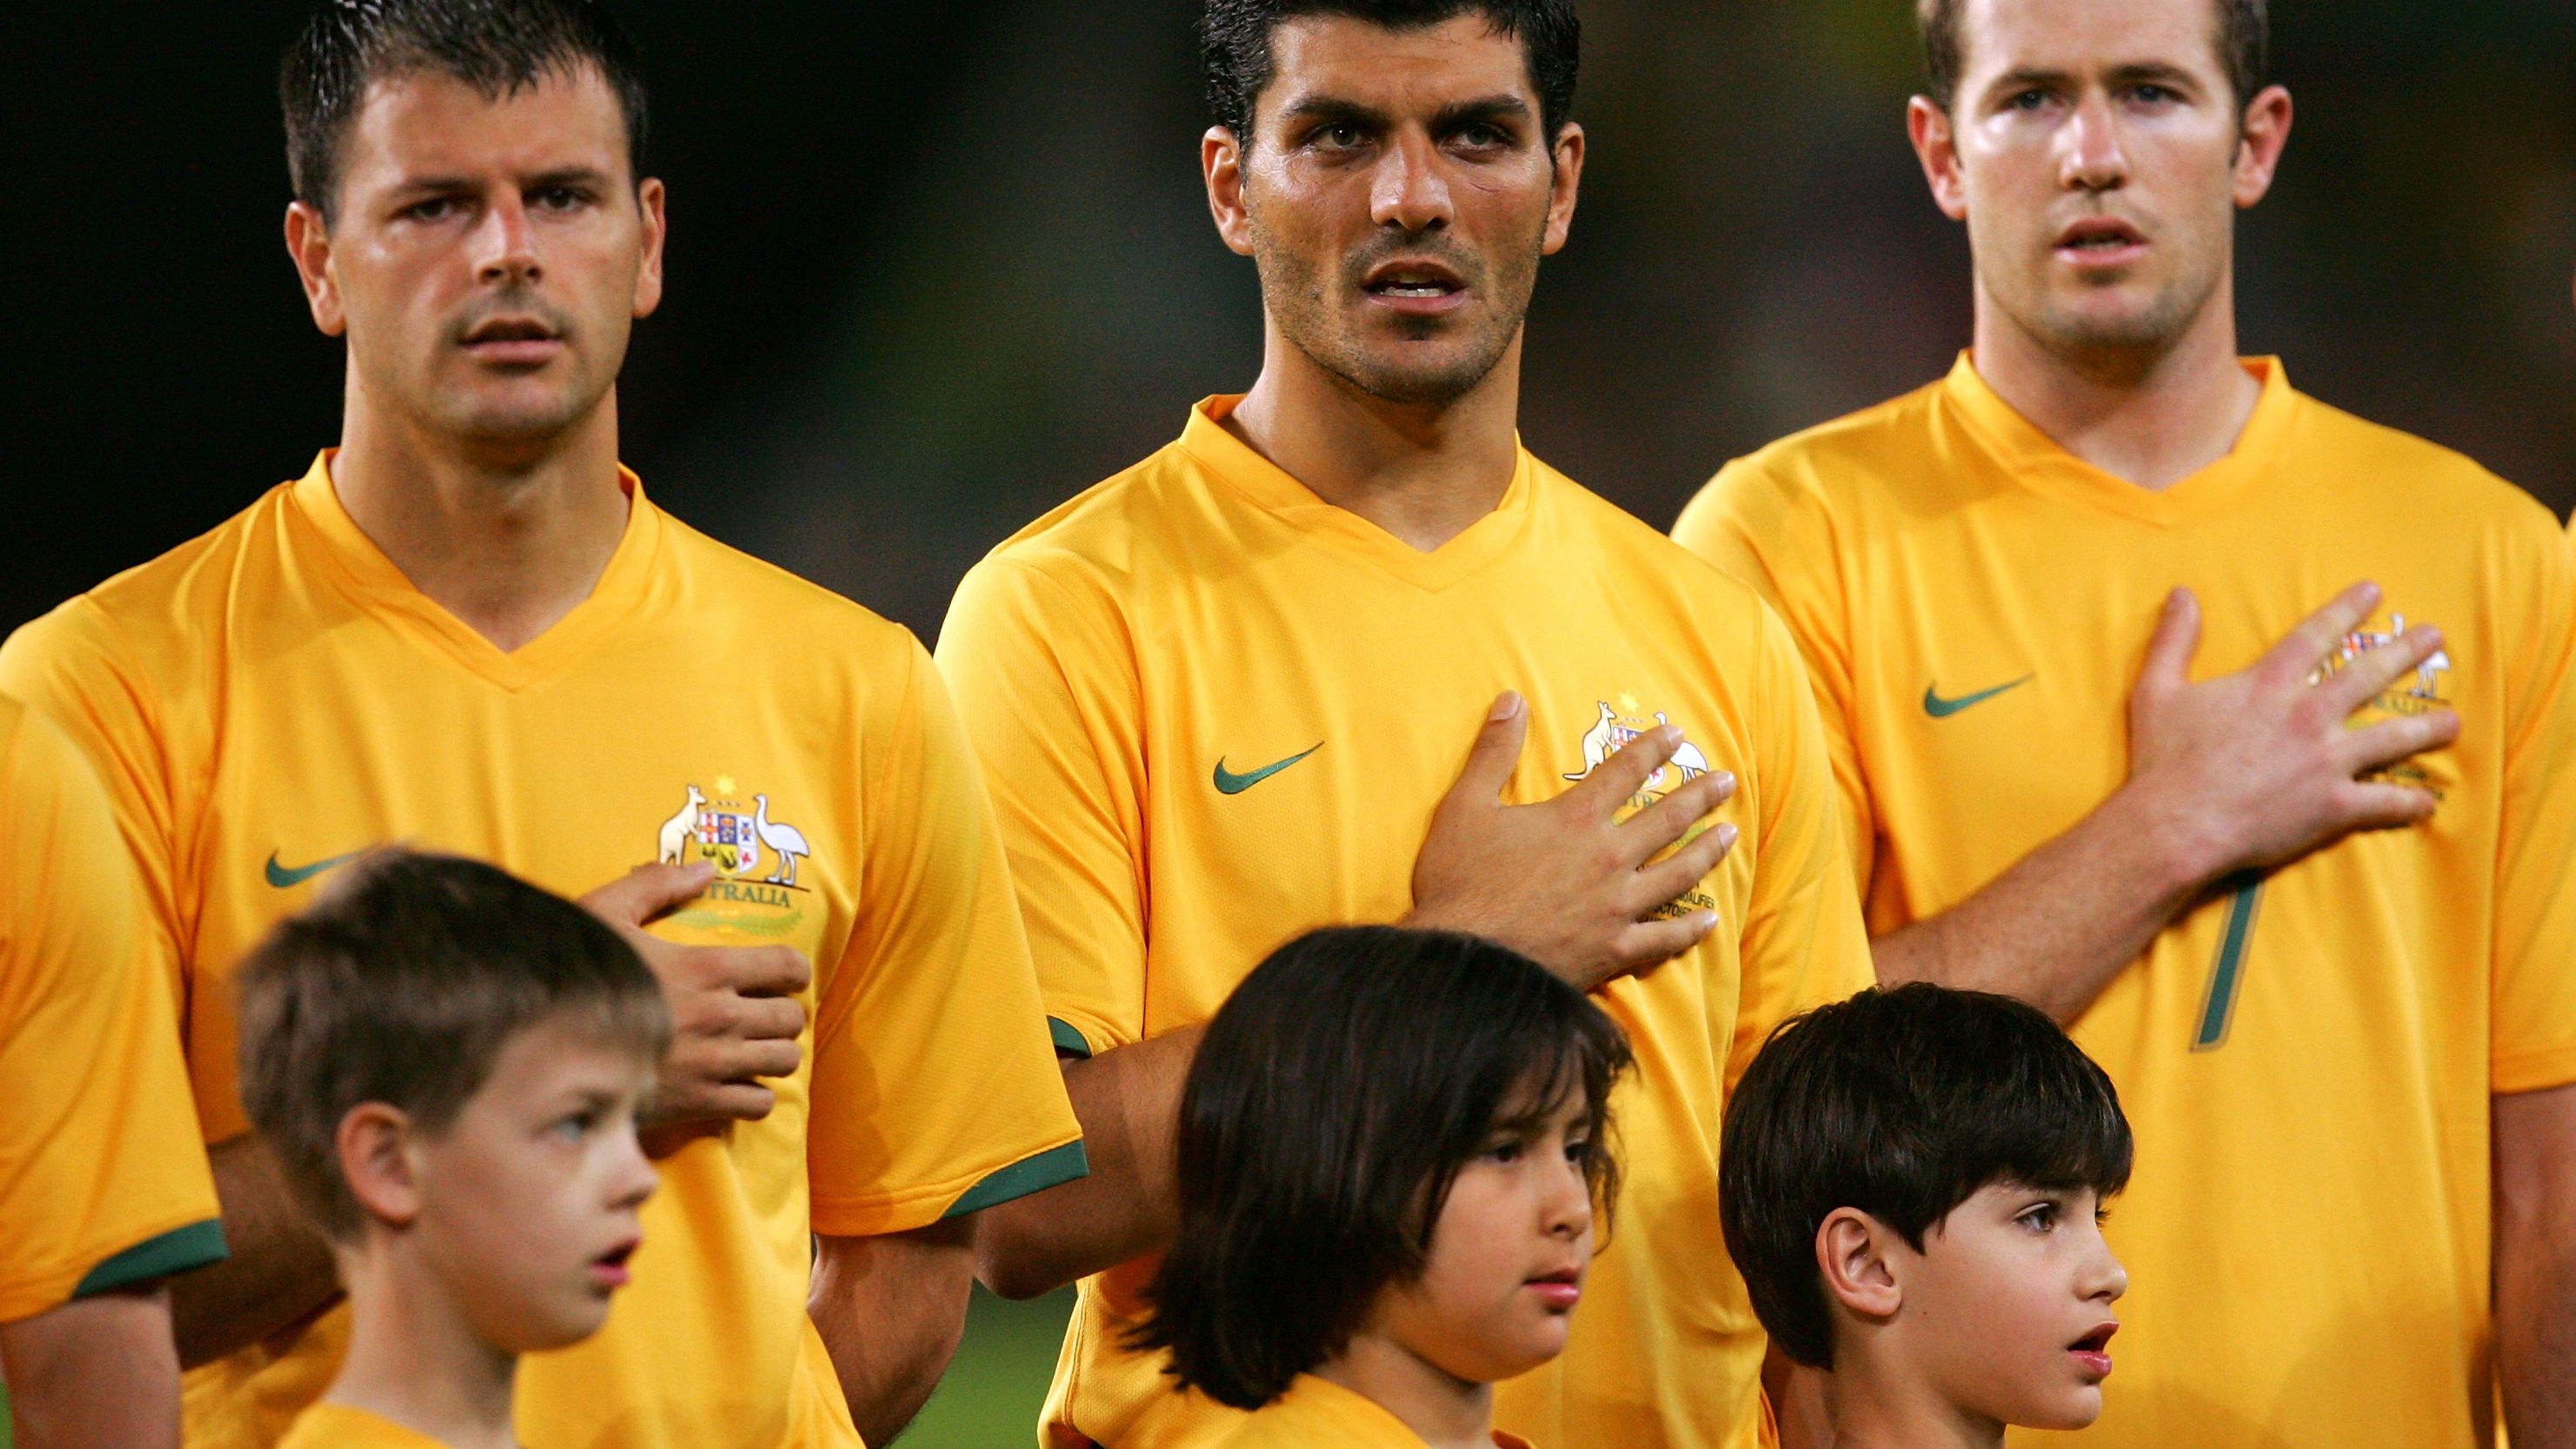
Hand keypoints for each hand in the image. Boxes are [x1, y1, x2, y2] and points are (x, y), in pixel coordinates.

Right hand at [578, 862, 812, 1132]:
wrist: (546, 1050)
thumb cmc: (577, 976)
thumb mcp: (605, 914)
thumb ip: (655, 885)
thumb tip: (704, 870)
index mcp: (708, 967)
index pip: (788, 966)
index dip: (792, 970)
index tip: (781, 976)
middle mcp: (722, 1016)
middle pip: (791, 1018)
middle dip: (782, 1014)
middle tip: (761, 1014)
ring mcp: (714, 1063)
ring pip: (784, 1060)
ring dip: (774, 1053)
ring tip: (754, 1048)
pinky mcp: (699, 1102)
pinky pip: (759, 1102)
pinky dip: (754, 1094)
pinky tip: (733, 1083)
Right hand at [1406, 692, 1738, 992]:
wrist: (1462, 960)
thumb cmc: (1459, 882)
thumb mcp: (1464, 806)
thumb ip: (1493, 751)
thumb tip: (1511, 699)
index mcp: (1575, 819)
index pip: (1625, 772)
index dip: (1653, 748)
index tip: (1676, 734)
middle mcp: (1607, 858)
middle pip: (1666, 819)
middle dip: (1699, 795)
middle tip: (1726, 780)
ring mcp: (1617, 906)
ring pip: (1677, 874)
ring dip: (1707, 851)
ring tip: (1730, 833)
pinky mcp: (1615, 949)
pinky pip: (1664, 939)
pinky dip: (1689, 930)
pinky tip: (1710, 920)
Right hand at [2124, 581, 2458, 884]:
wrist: (2177, 824)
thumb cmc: (2164, 759)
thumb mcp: (2156, 689)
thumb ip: (2174, 640)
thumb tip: (2181, 593)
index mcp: (2269, 684)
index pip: (2317, 635)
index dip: (2347, 609)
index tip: (2374, 592)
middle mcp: (2308, 715)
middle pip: (2369, 676)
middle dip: (2406, 652)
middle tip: (2434, 638)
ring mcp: (2327, 761)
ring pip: (2393, 738)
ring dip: (2427, 728)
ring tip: (2451, 721)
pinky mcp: (2334, 805)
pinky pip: (2385, 803)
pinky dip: (2409, 803)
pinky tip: (2426, 801)